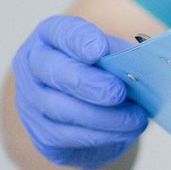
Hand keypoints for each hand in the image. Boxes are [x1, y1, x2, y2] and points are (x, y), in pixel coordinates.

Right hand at [10, 15, 147, 168]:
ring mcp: (30, 100)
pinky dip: (100, 135)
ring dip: (102, 116)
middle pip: (54, 71)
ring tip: (135, 117)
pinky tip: (125, 132)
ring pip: (59, 108)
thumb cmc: (104, 71)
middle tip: (118, 92)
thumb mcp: (114, 54)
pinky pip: (65, 137)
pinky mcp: (40, 133)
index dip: (79, 40)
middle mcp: (33, 65)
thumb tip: (140, 64)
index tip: (99, 50)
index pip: (60, 32)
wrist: (90, 107)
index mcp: (51, 36)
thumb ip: (122, 55)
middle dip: (89, 83)